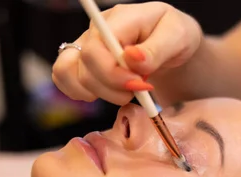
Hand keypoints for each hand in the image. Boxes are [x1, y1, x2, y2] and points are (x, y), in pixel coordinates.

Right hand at [52, 2, 201, 103]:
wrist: (172, 43)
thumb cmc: (175, 36)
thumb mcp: (177, 38)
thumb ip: (156, 50)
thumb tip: (132, 59)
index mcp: (120, 19)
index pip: (97, 49)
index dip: (114, 75)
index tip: (141, 85)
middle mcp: (96, 30)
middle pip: (83, 66)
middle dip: (111, 89)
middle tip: (138, 90)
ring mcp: (86, 44)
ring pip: (68, 73)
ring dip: (95, 93)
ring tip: (123, 93)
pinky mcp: (82, 60)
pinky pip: (63, 78)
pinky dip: (80, 93)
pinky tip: (104, 93)